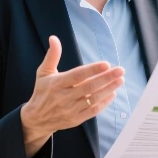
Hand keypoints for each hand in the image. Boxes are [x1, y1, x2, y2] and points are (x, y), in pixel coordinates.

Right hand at [20, 35, 124, 156]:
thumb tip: (54, 38)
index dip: (92, 70)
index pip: (77, 75)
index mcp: (57, 83)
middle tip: (120, 70)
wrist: (37, 119)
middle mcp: (64, 97)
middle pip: (89, 87)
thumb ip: (52, 56)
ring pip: (93, 99)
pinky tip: (112, 93)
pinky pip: (93, 111)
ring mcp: (71, 110)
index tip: (106, 64)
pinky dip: (104, 103)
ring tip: (120, 80)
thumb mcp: (43, 73)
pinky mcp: (76, 120)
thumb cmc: (42, 92)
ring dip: (109, 89)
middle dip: (107, 78)